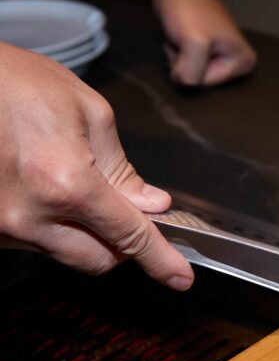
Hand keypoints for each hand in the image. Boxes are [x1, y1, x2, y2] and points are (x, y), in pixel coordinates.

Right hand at [0, 43, 193, 289]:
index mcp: (67, 183)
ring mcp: (1, 227)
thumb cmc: (13, 82)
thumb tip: (150, 204)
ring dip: (81, 232)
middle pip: (98, 260)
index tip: (180, 278)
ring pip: (64, 253)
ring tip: (66, 181)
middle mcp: (30, 215)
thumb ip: (122, 167)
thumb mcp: (87, 112)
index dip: (160, 260)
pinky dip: (49, 226)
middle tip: (123, 212)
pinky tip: (41, 188)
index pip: (129, 236)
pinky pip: (32, 242)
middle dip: (120, 244)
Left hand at [153, 0, 256, 86]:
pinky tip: (181, 38)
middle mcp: (237, 62)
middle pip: (201, 81)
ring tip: (183, 37)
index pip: (208, 84)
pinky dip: (178, 54)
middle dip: (186, 64)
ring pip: (191, 74)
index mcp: (244, 62)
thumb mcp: (195, 44)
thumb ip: (192, 74)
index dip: (192, 67)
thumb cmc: (190, 9)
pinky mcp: (205, 52)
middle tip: (186, 42)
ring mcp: (220, 57)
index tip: (192, 45)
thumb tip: (183, 84)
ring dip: (179, 58)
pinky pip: (186, 65)